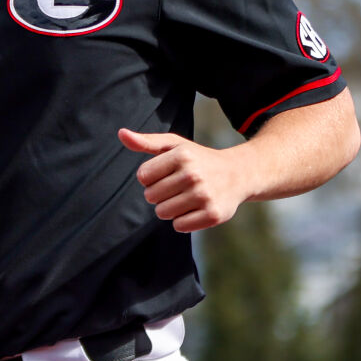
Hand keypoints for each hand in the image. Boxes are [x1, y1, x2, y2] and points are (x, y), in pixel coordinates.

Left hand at [118, 128, 249, 231]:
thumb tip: (121, 133)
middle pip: (151, 196)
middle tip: (179, 186)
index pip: (143, 176)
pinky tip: (195, 209)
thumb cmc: (199, 159)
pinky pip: (179, 226)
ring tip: (186, 197)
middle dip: (160, 194)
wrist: (238, 174)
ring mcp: (204, 195)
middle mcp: (193, 174)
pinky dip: (183, 221)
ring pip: (163, 213)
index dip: (151, 177)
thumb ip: (146, 141)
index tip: (167, 173)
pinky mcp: (212, 214)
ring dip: (170, 208)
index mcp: (182, 155)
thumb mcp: (175, 145)